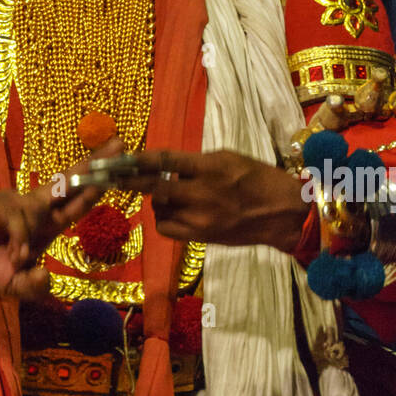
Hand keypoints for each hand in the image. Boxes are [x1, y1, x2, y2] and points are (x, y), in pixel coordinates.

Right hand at [0, 138, 123, 298]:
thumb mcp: (15, 286)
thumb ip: (34, 287)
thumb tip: (47, 275)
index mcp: (45, 224)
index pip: (77, 202)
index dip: (98, 187)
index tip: (120, 171)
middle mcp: (36, 208)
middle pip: (70, 181)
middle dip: (95, 164)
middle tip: (119, 144)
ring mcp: (17, 202)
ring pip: (41, 207)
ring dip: (32, 236)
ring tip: (18, 260)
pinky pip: (18, 219)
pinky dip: (19, 240)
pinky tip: (13, 256)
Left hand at [115, 149, 308, 252]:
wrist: (281, 213)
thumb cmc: (257, 178)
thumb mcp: (227, 158)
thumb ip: (195, 163)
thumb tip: (167, 166)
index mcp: (210, 168)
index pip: (165, 161)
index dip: (139, 160)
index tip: (121, 158)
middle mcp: (201, 193)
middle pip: (154, 187)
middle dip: (129, 181)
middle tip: (113, 176)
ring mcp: (200, 218)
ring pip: (158, 209)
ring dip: (156, 199)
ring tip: (169, 194)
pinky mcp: (200, 236)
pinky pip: (166, 228)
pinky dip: (164, 219)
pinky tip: (174, 212)